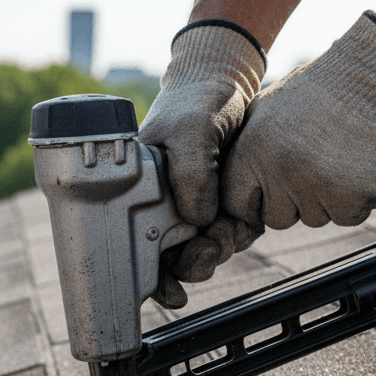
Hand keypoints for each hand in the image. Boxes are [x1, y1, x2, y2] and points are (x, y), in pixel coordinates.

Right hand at [138, 20, 266, 308]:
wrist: (227, 81)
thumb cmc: (196, 99)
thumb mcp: (191, 128)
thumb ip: (192, 173)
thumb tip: (198, 220)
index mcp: (138, 191)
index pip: (132, 244)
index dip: (149, 276)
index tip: (167, 294)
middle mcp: (161, 202)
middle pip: (168, 254)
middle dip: (191, 263)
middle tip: (210, 252)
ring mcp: (191, 202)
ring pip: (200, 247)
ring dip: (217, 250)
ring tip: (232, 235)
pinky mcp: (221, 200)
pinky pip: (226, 232)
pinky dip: (236, 237)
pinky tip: (243, 227)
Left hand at [222, 11, 375, 230]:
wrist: (374, 78)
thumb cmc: (319, 91)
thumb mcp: (265, 110)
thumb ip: (245, 150)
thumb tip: (232, 186)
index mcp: (252, 151)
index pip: (236, 203)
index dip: (253, 201)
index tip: (268, 191)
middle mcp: (280, 172)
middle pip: (276, 218)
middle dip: (292, 201)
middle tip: (311, 166)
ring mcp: (317, 186)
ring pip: (313, 217)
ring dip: (325, 197)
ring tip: (336, 157)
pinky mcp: (353, 196)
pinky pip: (346, 215)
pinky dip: (355, 199)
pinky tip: (357, 166)